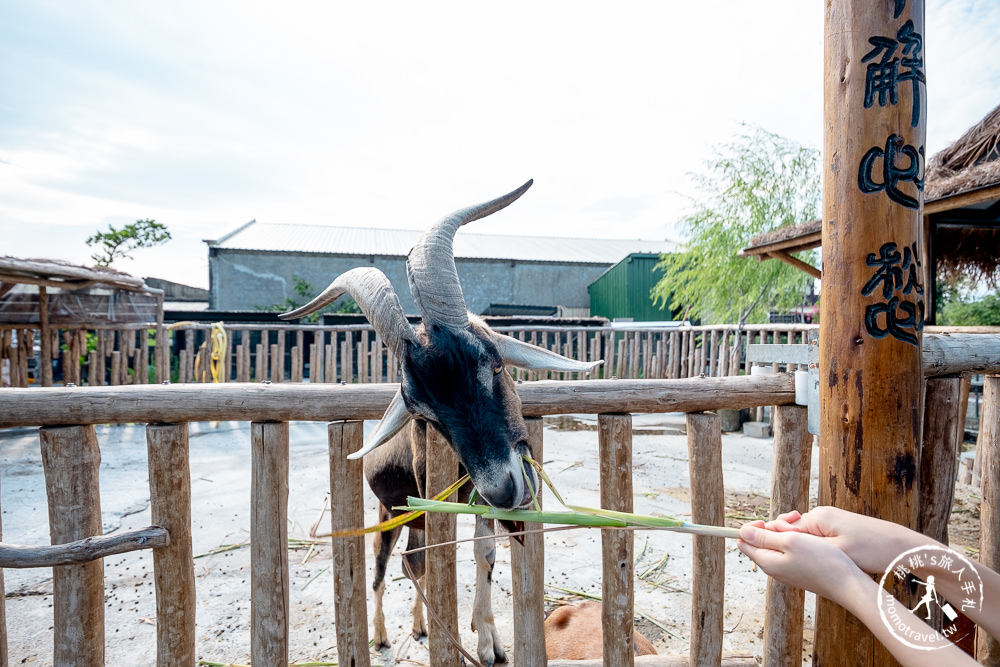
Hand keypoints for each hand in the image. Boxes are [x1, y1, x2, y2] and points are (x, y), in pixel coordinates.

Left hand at [738, 520, 868, 606]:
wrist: (848, 584)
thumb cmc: (821, 561)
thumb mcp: (790, 541)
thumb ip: (764, 537)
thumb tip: (741, 532)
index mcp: (767, 562)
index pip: (744, 541)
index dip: (753, 527)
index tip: (770, 522)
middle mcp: (774, 569)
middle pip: (761, 541)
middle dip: (773, 527)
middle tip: (793, 522)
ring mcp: (787, 571)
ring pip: (777, 544)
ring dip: (786, 532)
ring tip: (803, 529)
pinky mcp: (799, 571)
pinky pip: (790, 551)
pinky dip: (796, 541)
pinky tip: (810, 538)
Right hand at [761, 506, 932, 574]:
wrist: (903, 547)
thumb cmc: (871, 549)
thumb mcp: (835, 551)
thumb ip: (805, 545)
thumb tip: (780, 539)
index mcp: (817, 517)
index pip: (782, 529)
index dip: (772, 542)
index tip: (761, 554)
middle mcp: (820, 516)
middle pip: (791, 533)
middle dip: (786, 546)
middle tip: (789, 566)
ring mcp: (830, 523)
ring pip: (804, 538)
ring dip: (802, 551)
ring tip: (808, 567)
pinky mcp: (839, 531)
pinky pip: (817, 541)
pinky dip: (814, 551)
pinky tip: (821, 563)